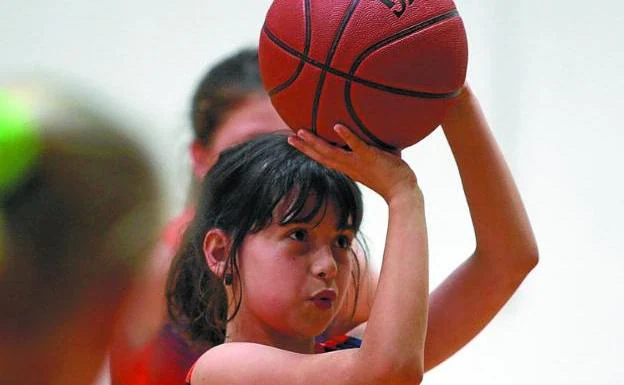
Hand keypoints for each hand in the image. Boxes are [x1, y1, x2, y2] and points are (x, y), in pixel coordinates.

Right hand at [287, 124, 417, 202]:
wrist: (403, 192)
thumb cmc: (394, 177)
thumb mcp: (379, 160)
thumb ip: (375, 146)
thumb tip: (379, 129)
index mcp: (348, 168)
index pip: (325, 159)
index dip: (310, 151)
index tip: (298, 144)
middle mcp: (349, 166)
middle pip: (321, 156)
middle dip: (304, 147)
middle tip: (289, 138)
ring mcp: (358, 162)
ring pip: (331, 152)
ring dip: (315, 142)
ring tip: (301, 131)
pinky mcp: (370, 157)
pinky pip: (356, 145)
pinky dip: (347, 136)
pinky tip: (337, 126)